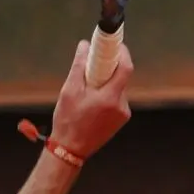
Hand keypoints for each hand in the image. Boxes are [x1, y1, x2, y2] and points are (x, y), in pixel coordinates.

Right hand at [49, 37, 133, 160]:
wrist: (70, 150)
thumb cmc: (68, 121)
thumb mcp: (69, 90)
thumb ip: (79, 65)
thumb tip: (85, 45)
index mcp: (110, 98)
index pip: (126, 68)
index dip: (122, 52)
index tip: (115, 44)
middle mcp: (121, 106)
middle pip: (121, 77)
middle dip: (109, 68)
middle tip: (95, 63)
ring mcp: (122, 114)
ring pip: (118, 88)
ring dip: (106, 83)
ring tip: (88, 89)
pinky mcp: (120, 120)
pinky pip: (116, 99)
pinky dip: (107, 94)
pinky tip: (92, 102)